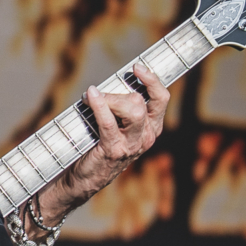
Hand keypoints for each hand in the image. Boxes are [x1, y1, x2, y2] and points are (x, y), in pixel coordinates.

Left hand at [45, 62, 169, 217]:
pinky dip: (99, 106)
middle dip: (118, 93)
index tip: (137, 67)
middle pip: (141, 102)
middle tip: (99, 94)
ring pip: (132, 110)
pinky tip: (90, 96)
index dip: (152, 80)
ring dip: (109, 100)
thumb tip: (111, 82)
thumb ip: (120, 106)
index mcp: (151, 127)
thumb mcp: (116, 124)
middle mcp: (146, 136)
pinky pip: (109, 123)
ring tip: (92, 99)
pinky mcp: (114, 150)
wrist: (84, 178)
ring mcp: (132, 145)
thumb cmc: (97, 145)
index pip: (161, 99)